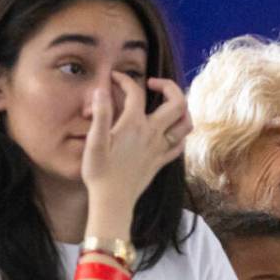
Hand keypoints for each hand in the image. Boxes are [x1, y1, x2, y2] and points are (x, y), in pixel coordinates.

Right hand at [81, 73, 189, 231]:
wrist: (113, 201)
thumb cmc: (100, 172)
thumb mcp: (94, 142)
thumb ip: (101, 114)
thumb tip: (101, 89)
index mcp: (134, 126)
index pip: (136, 92)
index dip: (125, 80)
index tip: (114, 77)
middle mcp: (152, 134)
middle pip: (177, 103)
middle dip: (168, 86)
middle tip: (152, 84)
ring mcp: (160, 149)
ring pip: (185, 124)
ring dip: (182, 109)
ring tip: (168, 103)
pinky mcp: (161, 162)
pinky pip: (180, 144)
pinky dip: (180, 133)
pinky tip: (170, 130)